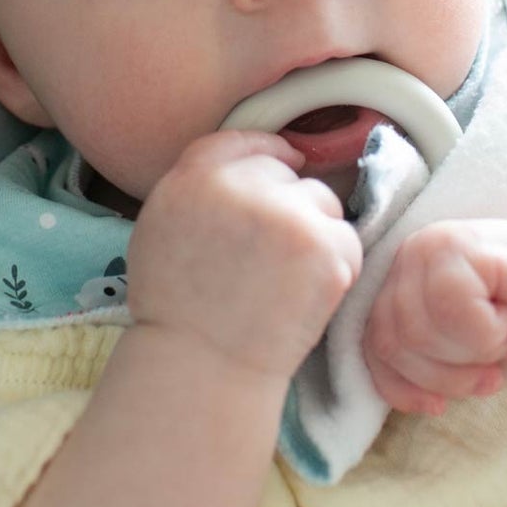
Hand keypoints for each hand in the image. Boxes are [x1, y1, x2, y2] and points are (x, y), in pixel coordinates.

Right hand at [128, 130, 362, 382]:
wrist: (202, 366)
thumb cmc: (176, 306)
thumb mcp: (160, 224)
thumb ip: (198, 182)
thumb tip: (260, 159)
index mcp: (194, 177)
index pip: (240, 140)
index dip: (266, 152)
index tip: (282, 164)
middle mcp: (241, 186)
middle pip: (285, 172)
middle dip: (286, 204)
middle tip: (271, 256)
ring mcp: (286, 215)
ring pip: (322, 201)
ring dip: (314, 231)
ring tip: (288, 278)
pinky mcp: (324, 248)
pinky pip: (346, 239)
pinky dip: (336, 265)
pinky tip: (306, 294)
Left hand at [363, 217, 506, 413]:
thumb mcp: (462, 360)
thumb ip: (419, 365)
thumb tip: (389, 392)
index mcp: (398, 284)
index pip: (372, 346)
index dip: (403, 387)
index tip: (439, 407)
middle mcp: (408, 259)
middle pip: (393, 341)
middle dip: (447, 376)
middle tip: (492, 369)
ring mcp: (431, 244)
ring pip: (419, 327)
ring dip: (472, 354)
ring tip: (506, 340)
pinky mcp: (462, 242)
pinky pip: (451, 305)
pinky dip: (488, 331)